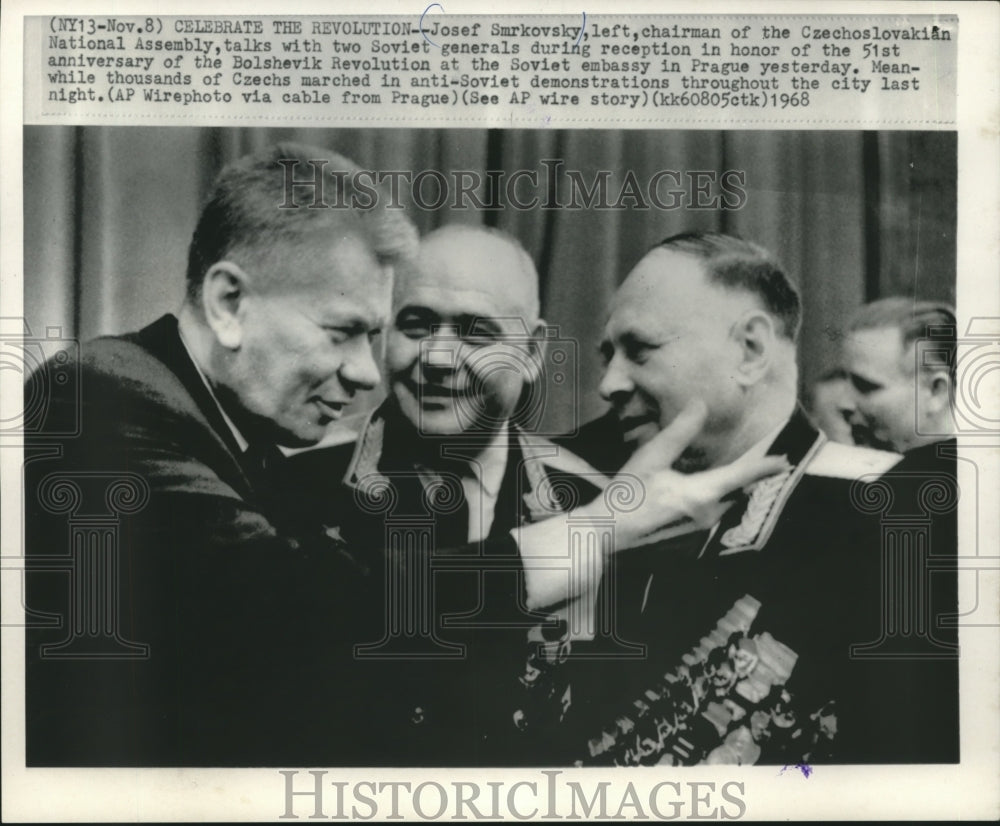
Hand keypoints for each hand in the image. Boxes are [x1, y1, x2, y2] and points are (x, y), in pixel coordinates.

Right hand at [516, 400, 788, 610]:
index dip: (765, 466)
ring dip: (725, 489)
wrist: (607, 534)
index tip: (785, 459)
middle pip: (735, 491)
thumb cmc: (626, 496)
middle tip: (757, 461)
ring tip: (725, 474)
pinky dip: (709, 502)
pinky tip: (691, 494)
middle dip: (745, 477)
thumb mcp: (651, 458)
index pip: (742, 476)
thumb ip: (679, 433)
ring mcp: (700, 531)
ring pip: (722, 504)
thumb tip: (700, 405)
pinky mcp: (690, 540)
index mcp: (701, 494)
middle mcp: (708, 515)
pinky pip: (709, 515)